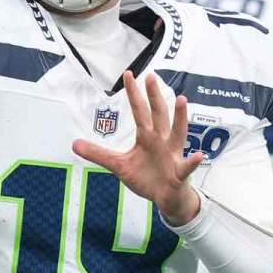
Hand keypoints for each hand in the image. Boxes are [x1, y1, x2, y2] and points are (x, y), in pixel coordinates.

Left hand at [73, 72, 203, 224]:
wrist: (165, 199)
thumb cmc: (146, 178)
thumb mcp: (118, 166)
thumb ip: (98, 154)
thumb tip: (73, 144)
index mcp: (146, 137)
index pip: (139, 110)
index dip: (134, 93)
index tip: (128, 73)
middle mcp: (161, 141)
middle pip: (157, 115)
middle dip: (154, 96)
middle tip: (151, 76)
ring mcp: (172, 155)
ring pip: (177, 133)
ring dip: (179, 117)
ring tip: (182, 100)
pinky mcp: (179, 172)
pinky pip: (187, 166)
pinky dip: (193, 161)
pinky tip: (198, 155)